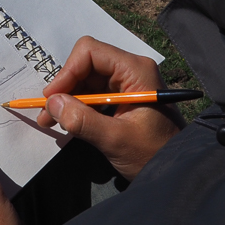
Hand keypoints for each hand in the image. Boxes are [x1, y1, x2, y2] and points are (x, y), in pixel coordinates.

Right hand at [36, 36, 184, 179]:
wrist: (178, 171)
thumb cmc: (154, 154)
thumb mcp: (116, 139)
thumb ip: (82, 121)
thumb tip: (51, 103)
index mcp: (136, 70)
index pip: (91, 52)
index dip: (67, 71)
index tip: (52, 97)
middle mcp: (131, 69)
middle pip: (86, 64)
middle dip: (64, 86)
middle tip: (46, 112)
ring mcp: (127, 83)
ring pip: (87, 78)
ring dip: (67, 97)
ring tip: (51, 120)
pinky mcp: (123, 97)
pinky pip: (94, 92)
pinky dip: (78, 105)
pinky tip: (67, 121)